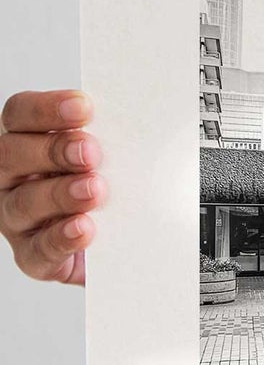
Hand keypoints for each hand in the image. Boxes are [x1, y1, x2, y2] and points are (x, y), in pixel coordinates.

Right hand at [0, 91, 105, 284]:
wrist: (124, 238)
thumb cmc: (115, 180)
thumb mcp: (117, 151)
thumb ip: (117, 133)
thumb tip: (150, 116)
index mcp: (29, 140)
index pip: (20, 114)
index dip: (46, 109)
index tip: (84, 108)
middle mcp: (14, 177)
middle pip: (11, 155)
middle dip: (53, 150)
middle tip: (91, 152)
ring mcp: (19, 218)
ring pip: (23, 202)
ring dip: (60, 194)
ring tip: (94, 190)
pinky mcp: (34, 256)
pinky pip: (38, 250)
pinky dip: (61, 239)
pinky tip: (84, 229)